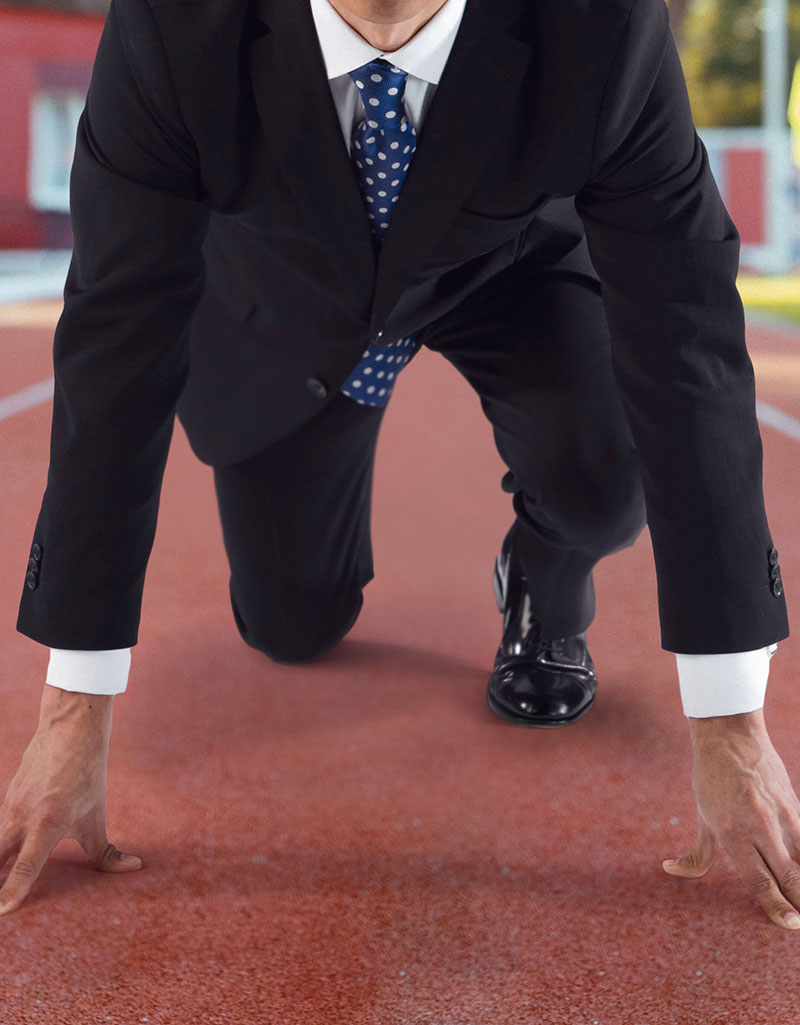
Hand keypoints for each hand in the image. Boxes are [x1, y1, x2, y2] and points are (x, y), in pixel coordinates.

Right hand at [0, 685, 141, 914]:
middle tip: (0, 906)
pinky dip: (0, 845)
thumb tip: (133, 868)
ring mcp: (10, 806)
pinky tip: (7, 855)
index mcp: (49, 823)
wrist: (69, 729)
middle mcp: (23, 817)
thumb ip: (107, 851)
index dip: (11, 892)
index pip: (25, 866)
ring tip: (4, 880)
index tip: (3, 912)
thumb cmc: (87, 774)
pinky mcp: (6, 798)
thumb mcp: (97, 815)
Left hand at [662, 709, 799, 929]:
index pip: (759, 880)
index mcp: (731, 832)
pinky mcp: (794, 804)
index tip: (789, 924)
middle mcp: (758, 826)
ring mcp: (780, 815)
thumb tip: (671, 869)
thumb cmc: (710, 778)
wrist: (728, 735)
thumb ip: (697, 853)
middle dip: (799, 903)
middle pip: (787, 876)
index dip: (776, 906)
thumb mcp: (702, 816)